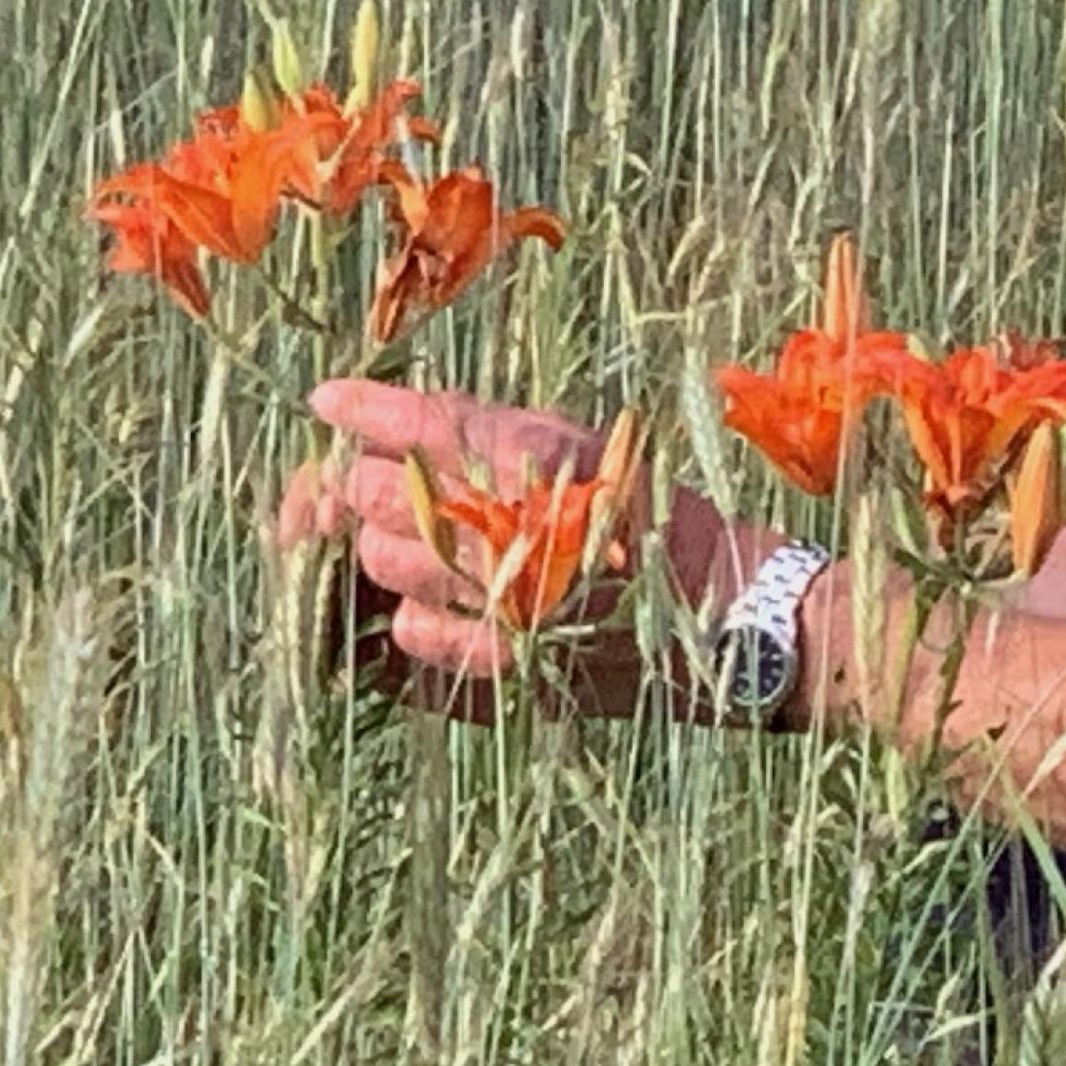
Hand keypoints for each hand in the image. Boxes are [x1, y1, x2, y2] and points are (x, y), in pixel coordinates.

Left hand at [288, 378, 780, 715]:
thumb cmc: (663, 520)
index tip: (331, 401)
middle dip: (368, 483)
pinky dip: (417, 615)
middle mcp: (512, 527)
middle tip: (387, 481)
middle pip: (375, 494)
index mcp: (543, 459)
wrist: (734, 619)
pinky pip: (410, 635)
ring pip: (382, 563)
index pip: (420, 425)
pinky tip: (453, 602)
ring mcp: (500, 603)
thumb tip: (389, 409)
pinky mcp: (499, 664)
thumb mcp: (589, 447)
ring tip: (440, 543)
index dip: (364, 411)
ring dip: (391, 548)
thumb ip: (492, 430)